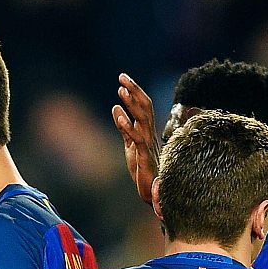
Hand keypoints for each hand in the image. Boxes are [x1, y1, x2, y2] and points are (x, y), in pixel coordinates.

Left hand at [111, 72, 159, 205]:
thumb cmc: (142, 169)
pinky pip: (138, 139)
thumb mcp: (129, 144)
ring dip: (132, 104)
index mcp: (146, 130)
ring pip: (143, 119)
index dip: (134, 91)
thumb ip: (123, 126)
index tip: (123, 78)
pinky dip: (128, 127)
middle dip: (134, 90)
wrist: (151, 192)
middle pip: (145, 106)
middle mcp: (150, 134)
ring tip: (121, 90)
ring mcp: (148, 144)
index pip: (143, 105)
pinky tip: (119, 116)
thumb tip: (116, 106)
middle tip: (122, 76)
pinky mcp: (144, 157)